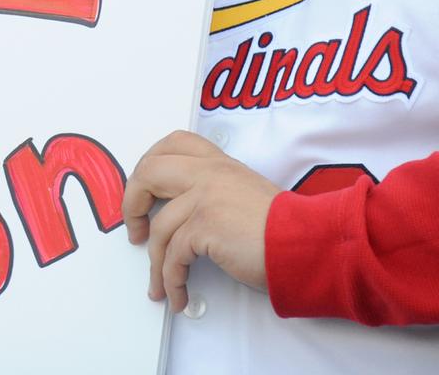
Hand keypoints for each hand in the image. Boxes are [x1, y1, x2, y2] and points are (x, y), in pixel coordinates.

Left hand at [123, 130, 280, 311]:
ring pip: (160, 228)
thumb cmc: (284, 228)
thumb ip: (215, 191)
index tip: (143, 189)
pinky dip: (171, 281)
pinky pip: (173, 257)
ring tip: (159, 284)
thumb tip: (183, 212)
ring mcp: (204, 197)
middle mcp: (208, 173)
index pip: (173, 144)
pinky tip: (177, 295)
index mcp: (219, 163)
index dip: (148, 163)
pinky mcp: (205, 227)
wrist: (306, 243)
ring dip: (155, 264)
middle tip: (135, 230)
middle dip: (131, 204)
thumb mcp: (245, 193)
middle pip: (149, 173)